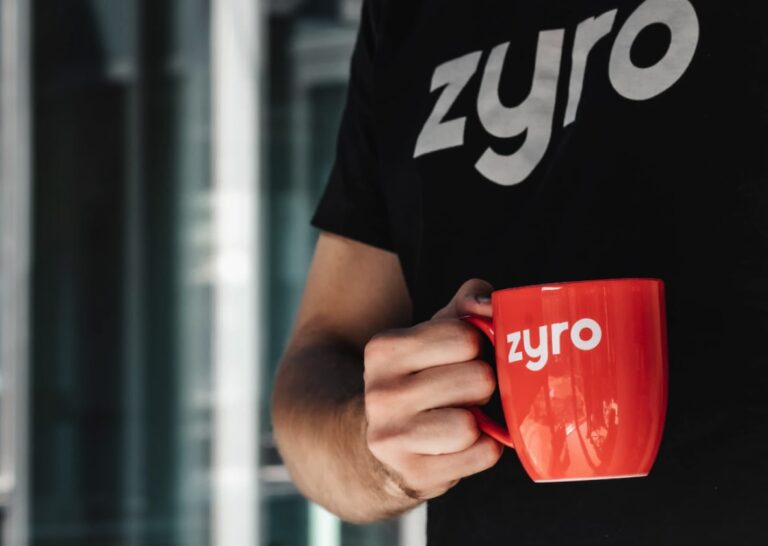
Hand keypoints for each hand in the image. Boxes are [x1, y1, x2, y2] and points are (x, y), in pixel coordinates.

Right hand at [363, 279, 502, 499]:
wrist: (377, 445)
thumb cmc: (418, 380)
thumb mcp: (432, 335)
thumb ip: (465, 305)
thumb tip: (486, 305)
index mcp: (385, 350)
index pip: (464, 337)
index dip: (476, 347)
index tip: (462, 359)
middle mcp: (381, 392)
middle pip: (477, 379)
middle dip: (482, 385)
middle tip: (464, 392)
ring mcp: (393, 437)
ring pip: (472, 423)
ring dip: (480, 420)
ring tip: (461, 416)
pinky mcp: (414, 474)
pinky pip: (482, 454)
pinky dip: (483, 449)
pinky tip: (460, 444)